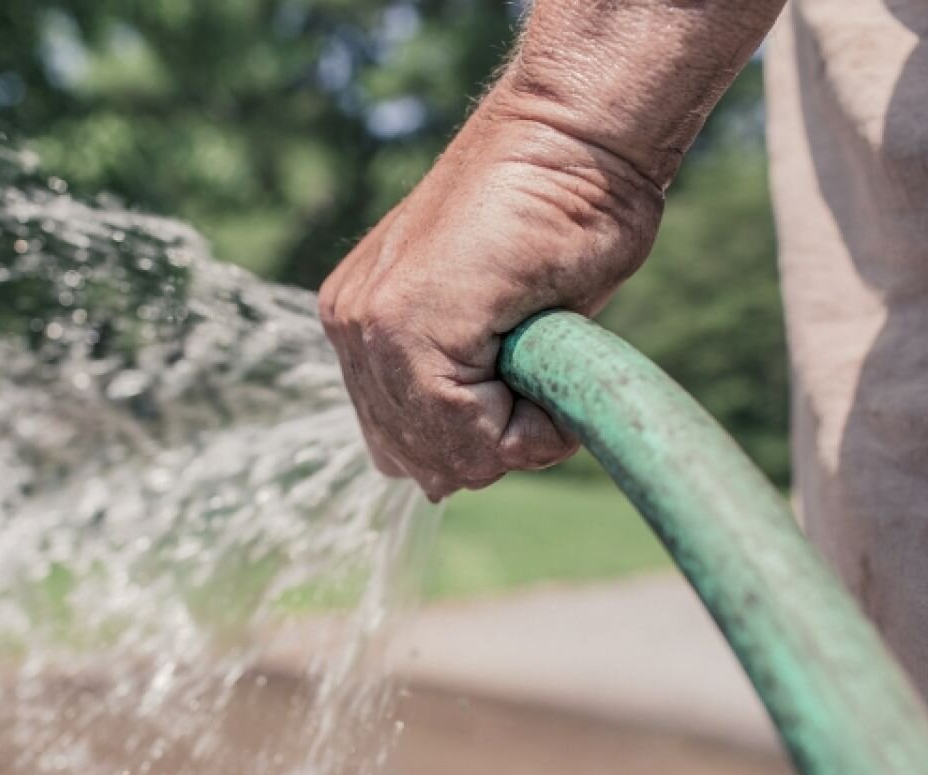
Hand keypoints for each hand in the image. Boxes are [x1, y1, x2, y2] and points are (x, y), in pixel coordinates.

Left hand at [319, 81, 663, 500]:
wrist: (575, 138)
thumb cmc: (559, 218)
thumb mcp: (500, 326)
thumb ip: (460, 388)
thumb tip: (436, 482)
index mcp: (364, 325)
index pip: (404, 444)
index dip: (480, 442)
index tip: (530, 385)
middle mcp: (352, 328)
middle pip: (418, 461)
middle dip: (491, 446)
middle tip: (540, 379)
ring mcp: (369, 325)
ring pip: (443, 456)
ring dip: (513, 436)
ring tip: (546, 367)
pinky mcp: (404, 324)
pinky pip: (467, 434)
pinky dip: (529, 428)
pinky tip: (549, 367)